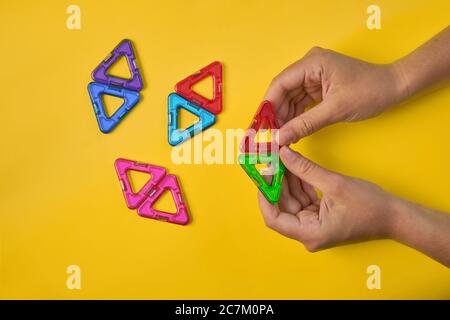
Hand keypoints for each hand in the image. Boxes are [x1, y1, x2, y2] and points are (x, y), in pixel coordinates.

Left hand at [258, 146, 397, 251]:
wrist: (395, 216)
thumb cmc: (370, 205)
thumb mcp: (335, 184)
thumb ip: (306, 169)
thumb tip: (283, 154)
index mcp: (310, 233)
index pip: (274, 219)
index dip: (264, 197)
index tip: (262, 176)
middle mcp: (309, 233)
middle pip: (283, 207)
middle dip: (276, 184)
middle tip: (271, 161)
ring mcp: (314, 226)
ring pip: (292, 202)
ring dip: (287, 181)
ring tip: (281, 159)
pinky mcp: (320, 218)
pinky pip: (304, 200)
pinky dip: (299, 184)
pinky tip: (294, 166)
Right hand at [264, 47, 407, 144]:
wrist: (394, 88)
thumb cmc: (370, 92)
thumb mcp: (335, 110)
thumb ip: (305, 124)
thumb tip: (281, 138)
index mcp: (312, 63)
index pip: (280, 84)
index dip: (267, 106)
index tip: (260, 126)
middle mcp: (309, 66)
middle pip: (282, 92)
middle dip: (275, 115)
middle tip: (268, 136)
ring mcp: (313, 76)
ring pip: (290, 99)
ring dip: (285, 118)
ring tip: (279, 138)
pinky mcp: (318, 86)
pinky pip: (300, 102)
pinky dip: (296, 117)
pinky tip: (292, 132)